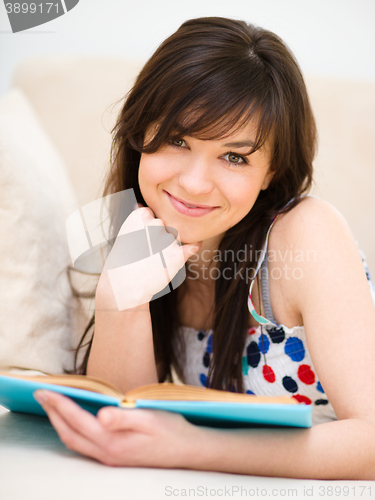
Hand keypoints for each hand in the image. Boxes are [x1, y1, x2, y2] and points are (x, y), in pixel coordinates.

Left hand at [34, 390, 200, 467]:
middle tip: (40, 394)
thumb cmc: (171, 430)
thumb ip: (124, 417)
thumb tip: (100, 416)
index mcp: (112, 440)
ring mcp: (109, 458)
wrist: (187, 451)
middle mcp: (106, 452)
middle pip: (69, 433)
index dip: (58, 404)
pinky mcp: (114, 458)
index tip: (43, 390)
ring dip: (59, 423)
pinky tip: (73, 423)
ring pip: (74, 442)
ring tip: (51, 406)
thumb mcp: (151, 418)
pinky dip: (71, 433)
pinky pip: (83, 446)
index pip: (77, 420)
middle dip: (52, 412)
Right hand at [96, 206, 199, 309]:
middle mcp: (155, 224)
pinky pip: (192, 246)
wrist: (124, 285)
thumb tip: (140, 205)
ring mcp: (167, 239)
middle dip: (159, 236)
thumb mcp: (125, 234)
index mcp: (140, 216)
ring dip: (170, 245)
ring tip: (155, 259)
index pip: (152, 215)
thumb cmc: (123, 260)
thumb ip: (137, 220)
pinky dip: (193, 246)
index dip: (148, 227)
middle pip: (165, 225)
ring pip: (175, 237)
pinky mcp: (177, 255)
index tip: (141, 239)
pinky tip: (193, 246)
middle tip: (147, 252)